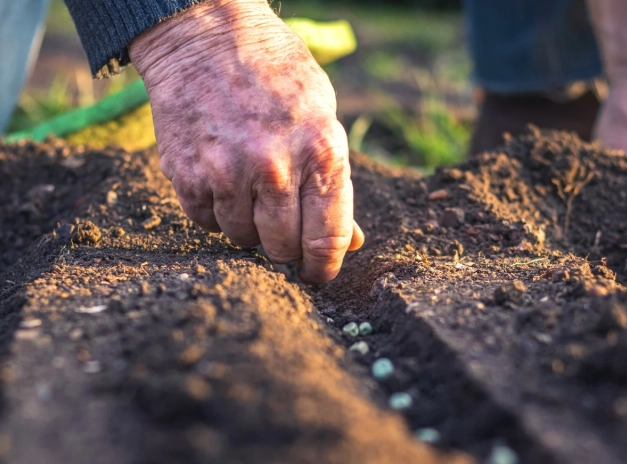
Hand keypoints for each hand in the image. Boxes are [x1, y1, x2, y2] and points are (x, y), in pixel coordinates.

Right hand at [130, 0, 363, 283]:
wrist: (206, 36)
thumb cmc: (276, 76)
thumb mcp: (323, 117)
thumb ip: (334, 183)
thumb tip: (349, 242)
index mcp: (320, 152)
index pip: (327, 237)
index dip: (323, 267)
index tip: (318, 276)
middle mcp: (275, 168)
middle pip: (282, 248)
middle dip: (285, 246)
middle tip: (282, 225)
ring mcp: (227, 174)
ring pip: (242, 239)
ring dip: (249, 226)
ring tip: (249, 186)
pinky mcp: (187, 176)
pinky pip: (206, 223)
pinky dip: (216, 212)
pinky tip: (222, 179)